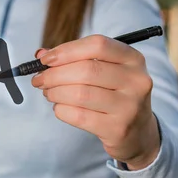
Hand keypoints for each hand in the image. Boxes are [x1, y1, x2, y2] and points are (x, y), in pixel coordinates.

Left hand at [31, 35, 160, 169]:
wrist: (138, 132)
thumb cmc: (114, 95)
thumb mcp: (105, 72)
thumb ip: (75, 59)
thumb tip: (41, 54)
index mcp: (133, 59)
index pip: (98, 45)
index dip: (67, 50)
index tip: (45, 59)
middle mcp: (136, 81)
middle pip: (86, 70)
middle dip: (54, 74)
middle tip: (39, 80)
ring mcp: (129, 107)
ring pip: (80, 94)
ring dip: (55, 92)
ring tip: (49, 93)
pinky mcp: (117, 129)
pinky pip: (79, 116)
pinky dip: (61, 110)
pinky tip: (60, 108)